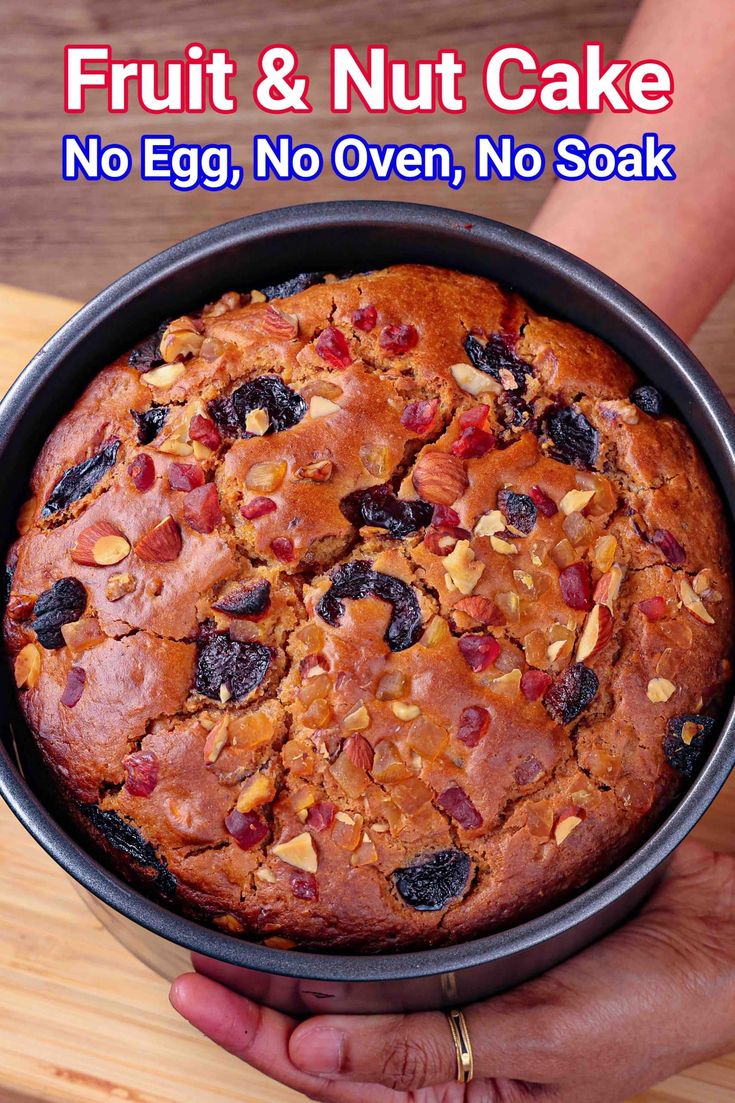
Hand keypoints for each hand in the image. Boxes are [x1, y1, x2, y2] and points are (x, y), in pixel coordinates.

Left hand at [169, 840, 734, 1102]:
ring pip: (360, 978)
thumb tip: (314, 1047)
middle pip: (329, 1027)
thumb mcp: (536, 1048)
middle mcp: (446, 1040)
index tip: (195, 994)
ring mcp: (459, 982)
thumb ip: (425, 1053)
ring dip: (301, 956)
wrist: (716, 935)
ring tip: (236, 923)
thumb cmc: (646, 1009)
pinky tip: (329, 890)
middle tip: (192, 959)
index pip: (331, 1072)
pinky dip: (361, 917)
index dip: (258, 1036)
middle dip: (258, 1001)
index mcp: (457, 1091)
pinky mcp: (477, 933)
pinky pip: (404, 931)